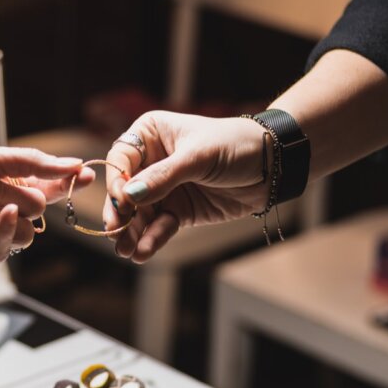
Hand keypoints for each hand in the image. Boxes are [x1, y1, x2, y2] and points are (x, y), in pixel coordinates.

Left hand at [0, 145, 94, 265]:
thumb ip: (35, 162)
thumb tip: (76, 164)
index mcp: (19, 187)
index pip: (55, 187)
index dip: (71, 181)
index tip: (85, 173)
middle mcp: (14, 212)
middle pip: (39, 206)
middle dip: (12, 189)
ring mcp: (2, 235)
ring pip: (28, 230)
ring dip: (2, 206)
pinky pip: (7, 247)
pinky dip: (4, 230)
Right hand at [101, 111, 269, 262]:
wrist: (273, 167)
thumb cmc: (235, 145)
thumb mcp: (198, 156)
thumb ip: (163, 176)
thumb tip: (129, 195)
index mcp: (151, 135)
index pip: (121, 159)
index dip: (117, 181)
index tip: (120, 202)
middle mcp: (152, 161)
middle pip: (125, 190)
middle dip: (120, 213)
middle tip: (114, 232)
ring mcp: (164, 189)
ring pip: (140, 214)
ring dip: (132, 233)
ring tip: (126, 251)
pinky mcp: (179, 211)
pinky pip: (160, 227)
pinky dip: (152, 240)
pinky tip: (143, 253)